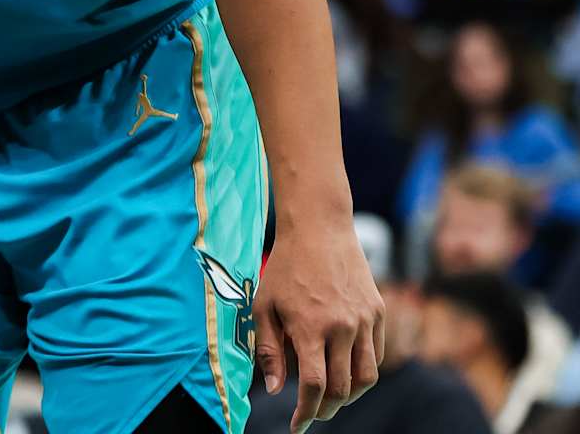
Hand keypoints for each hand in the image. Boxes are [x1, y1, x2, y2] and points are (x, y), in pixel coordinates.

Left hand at [255, 219, 384, 432]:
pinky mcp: (378, 312)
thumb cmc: (285, 268)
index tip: (298, 426)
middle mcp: (341, 327)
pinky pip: (377, 355)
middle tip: (314, 412)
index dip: (306, 412)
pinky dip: (363, 370)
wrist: (319, 229)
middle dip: (326, 408)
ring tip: (332, 397)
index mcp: (309, 326)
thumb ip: (270, 349)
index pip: (314, 386)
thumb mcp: (264, 305)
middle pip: (341, 388)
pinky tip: (346, 369)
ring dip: (349, 395)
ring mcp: (364, 320)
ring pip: (366, 377)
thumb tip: (274, 389)